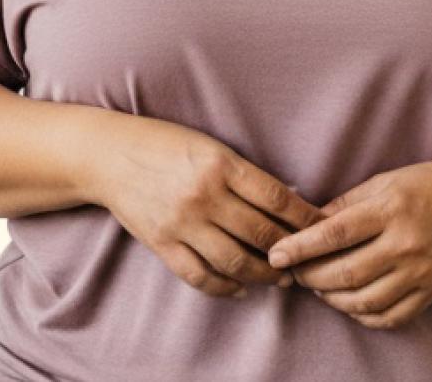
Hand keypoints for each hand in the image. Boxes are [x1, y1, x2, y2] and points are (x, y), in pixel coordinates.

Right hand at [91, 114, 330, 299]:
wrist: (107, 154)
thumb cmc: (163, 144)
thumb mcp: (208, 146)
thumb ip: (242, 173)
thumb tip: (286, 201)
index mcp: (220, 163)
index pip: (277, 198)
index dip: (305, 217)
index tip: (324, 227)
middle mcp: (204, 195)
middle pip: (261, 234)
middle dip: (291, 251)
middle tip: (307, 260)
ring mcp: (182, 223)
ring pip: (236, 262)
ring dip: (264, 275)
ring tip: (280, 278)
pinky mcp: (162, 244)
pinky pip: (200, 276)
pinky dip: (225, 287)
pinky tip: (241, 287)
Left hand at [266, 158, 431, 328]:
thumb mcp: (388, 180)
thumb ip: (347, 203)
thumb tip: (308, 221)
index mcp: (391, 208)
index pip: (334, 234)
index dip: (300, 247)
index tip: (276, 254)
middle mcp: (406, 244)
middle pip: (345, 273)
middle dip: (310, 277)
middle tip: (293, 272)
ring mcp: (421, 272)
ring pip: (364, 301)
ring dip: (332, 299)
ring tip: (319, 287)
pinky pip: (390, 316)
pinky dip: (363, 315)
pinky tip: (349, 303)